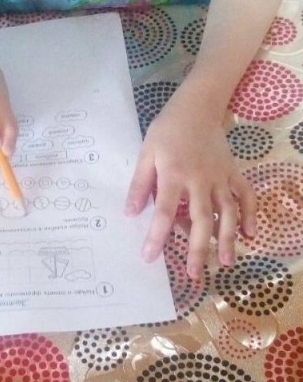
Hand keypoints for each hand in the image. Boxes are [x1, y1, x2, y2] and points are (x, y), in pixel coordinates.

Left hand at [125, 102, 256, 278]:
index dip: (157, 236)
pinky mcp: (233, 172)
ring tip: (226, 262)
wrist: (197, 108)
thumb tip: (130, 213)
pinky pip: (245, 195)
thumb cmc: (167, 131)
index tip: (149, 257)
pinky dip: (250, 214)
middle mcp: (199, 180)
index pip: (165, 212)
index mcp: (174, 175)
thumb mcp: (146, 153)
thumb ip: (140, 184)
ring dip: (228, 238)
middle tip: (195, 274)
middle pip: (201, 219)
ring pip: (227, 212)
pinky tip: (250, 234)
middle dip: (198, 248)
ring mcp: (220, 177)